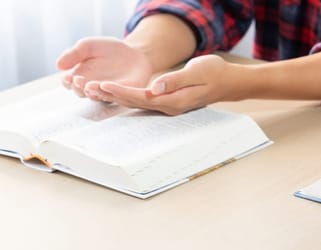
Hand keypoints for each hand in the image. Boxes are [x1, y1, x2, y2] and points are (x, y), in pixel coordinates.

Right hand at [56, 37, 152, 100]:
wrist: (134, 52)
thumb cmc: (108, 50)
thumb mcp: (88, 46)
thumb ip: (73, 54)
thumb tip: (58, 66)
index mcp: (81, 78)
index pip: (69, 84)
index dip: (67, 82)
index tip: (68, 77)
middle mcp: (92, 88)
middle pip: (82, 93)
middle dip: (79, 88)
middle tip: (78, 81)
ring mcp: (109, 93)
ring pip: (98, 96)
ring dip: (93, 92)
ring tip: (90, 85)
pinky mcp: (125, 94)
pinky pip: (118, 96)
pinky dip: (111, 91)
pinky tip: (106, 85)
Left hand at [96, 55, 233, 115]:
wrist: (230, 82)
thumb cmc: (215, 73)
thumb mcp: (197, 71)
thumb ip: (175, 80)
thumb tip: (155, 87)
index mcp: (174, 100)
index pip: (142, 97)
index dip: (122, 92)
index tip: (104, 85)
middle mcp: (169, 107)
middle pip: (136, 103)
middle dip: (113, 96)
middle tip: (90, 89)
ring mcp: (169, 106)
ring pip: (138, 103)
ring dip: (118, 97)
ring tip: (97, 91)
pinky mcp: (169, 101)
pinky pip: (144, 101)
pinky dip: (128, 96)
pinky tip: (116, 93)